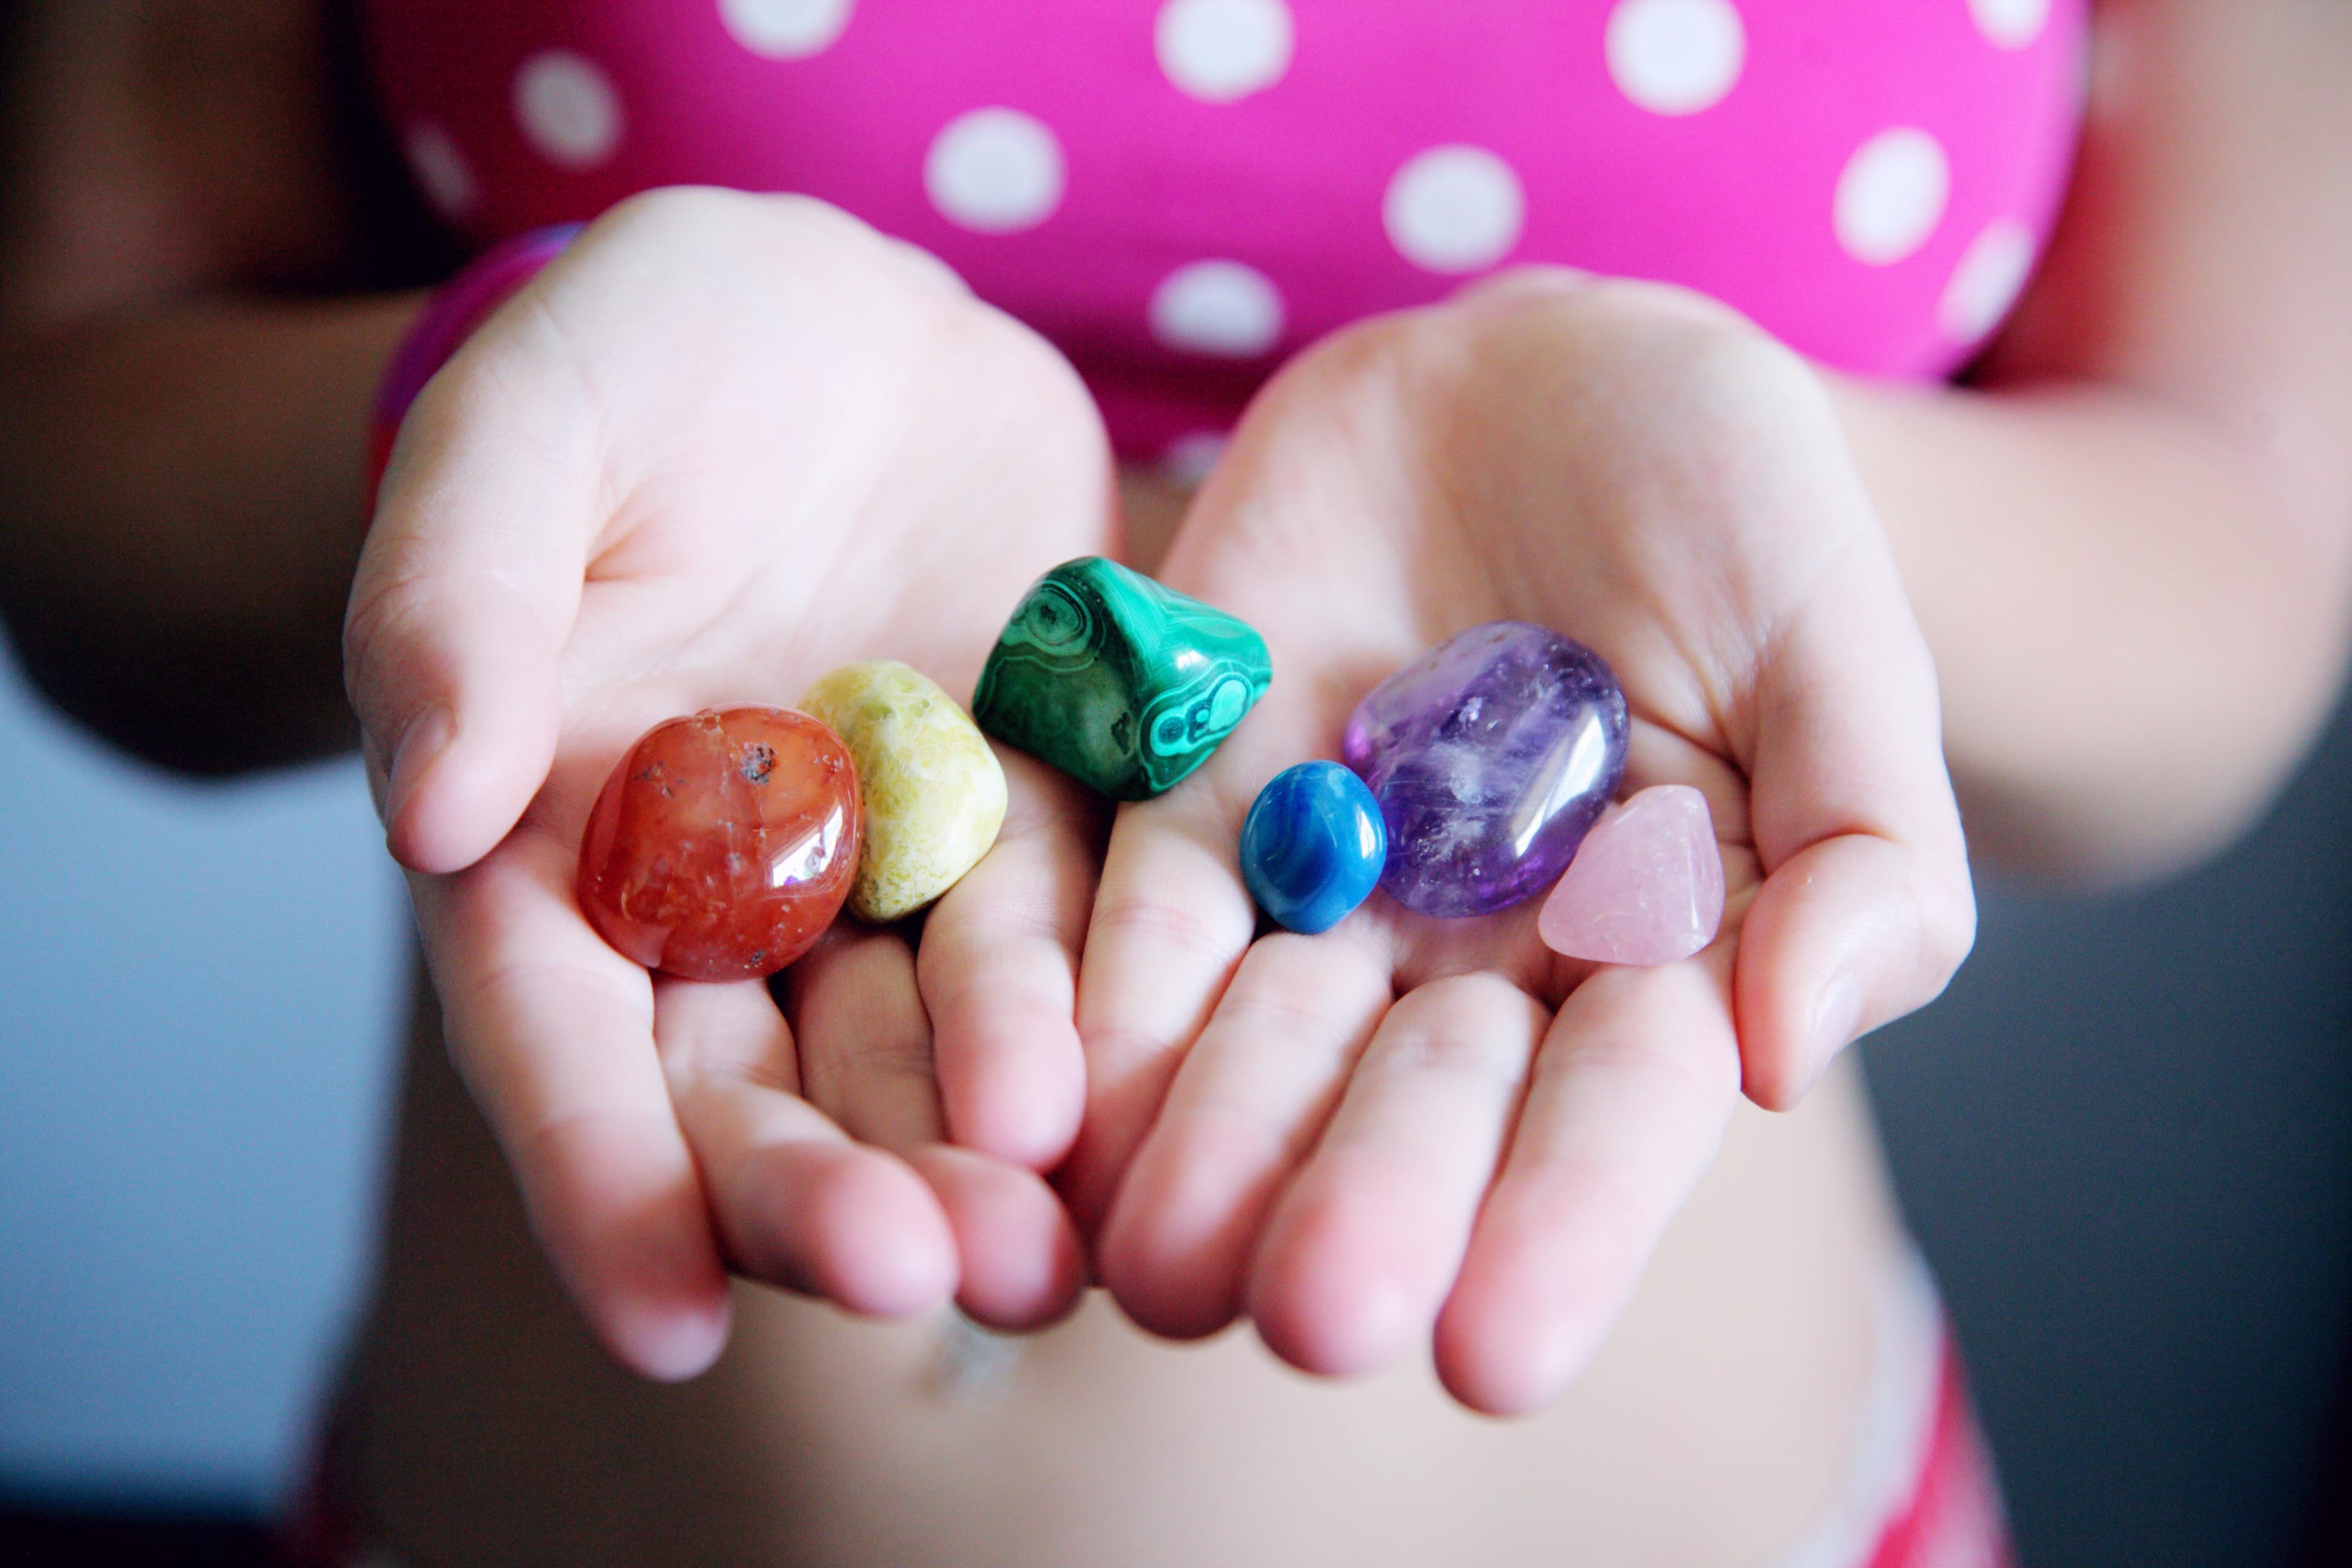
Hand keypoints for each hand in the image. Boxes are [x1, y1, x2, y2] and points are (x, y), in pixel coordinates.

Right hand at [346, 189, 1112, 1376]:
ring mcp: (894, 867)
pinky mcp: (1033, 809)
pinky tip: (1160, 1098)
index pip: (559, 1040)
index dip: (600, 1182)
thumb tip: (432, 811)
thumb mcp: (523, 436)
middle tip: (917, 1277)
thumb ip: (457, 608)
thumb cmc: (636, 361)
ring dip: (983, 1156)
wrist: (833, 318)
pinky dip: (1104, 1013)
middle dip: (827, 1196)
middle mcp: (729, 897)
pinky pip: (1073, 926)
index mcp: (561, 844)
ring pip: (929, 1045)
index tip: (662, 1319)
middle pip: (761, 1085)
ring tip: (1048, 1251)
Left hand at [1065, 272, 1973, 1413]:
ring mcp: (1321, 886)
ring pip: (1250, 1040)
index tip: (1497, 1350)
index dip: (1560, 1226)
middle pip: (1411, 1105)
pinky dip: (1083, 997)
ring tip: (1152, 1258)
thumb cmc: (1736, 504)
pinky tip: (1037, 1100)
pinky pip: (1125, 910)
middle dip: (1363, 1209)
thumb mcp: (1836, 640)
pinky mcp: (1189, 797)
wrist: (1548, 376)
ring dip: (1199, 1147)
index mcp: (1645, 959)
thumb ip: (1858, 846)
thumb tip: (1789, 1051)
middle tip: (1312, 1318)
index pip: (1611, 1115)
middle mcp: (1470, 961)